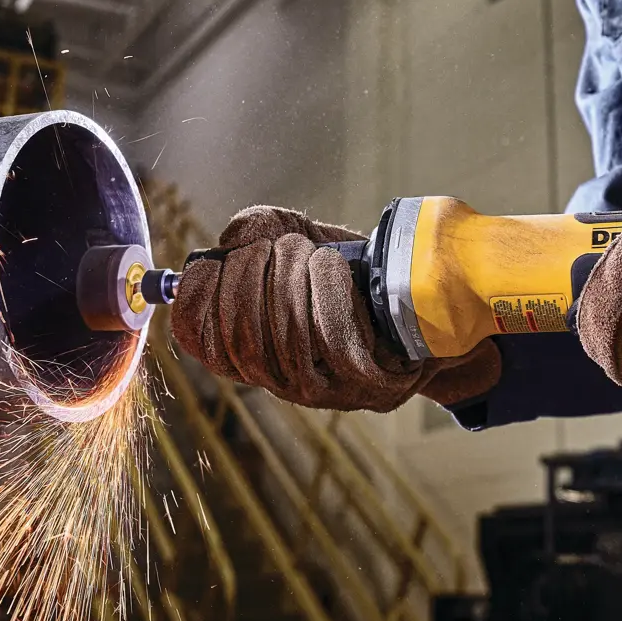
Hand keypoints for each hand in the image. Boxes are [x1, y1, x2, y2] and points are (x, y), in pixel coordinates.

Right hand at [172, 207, 501, 411]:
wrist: (426, 300)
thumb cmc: (351, 270)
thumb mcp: (295, 239)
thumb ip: (255, 229)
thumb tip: (232, 241)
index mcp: (248, 349)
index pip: (195, 336)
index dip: (197, 295)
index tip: (218, 259)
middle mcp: (277, 379)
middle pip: (238, 335)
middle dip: (251, 277)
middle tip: (277, 246)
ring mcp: (324, 391)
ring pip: (285, 337)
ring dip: (291, 279)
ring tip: (308, 250)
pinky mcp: (369, 387)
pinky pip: (333, 342)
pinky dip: (326, 293)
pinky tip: (331, 265)